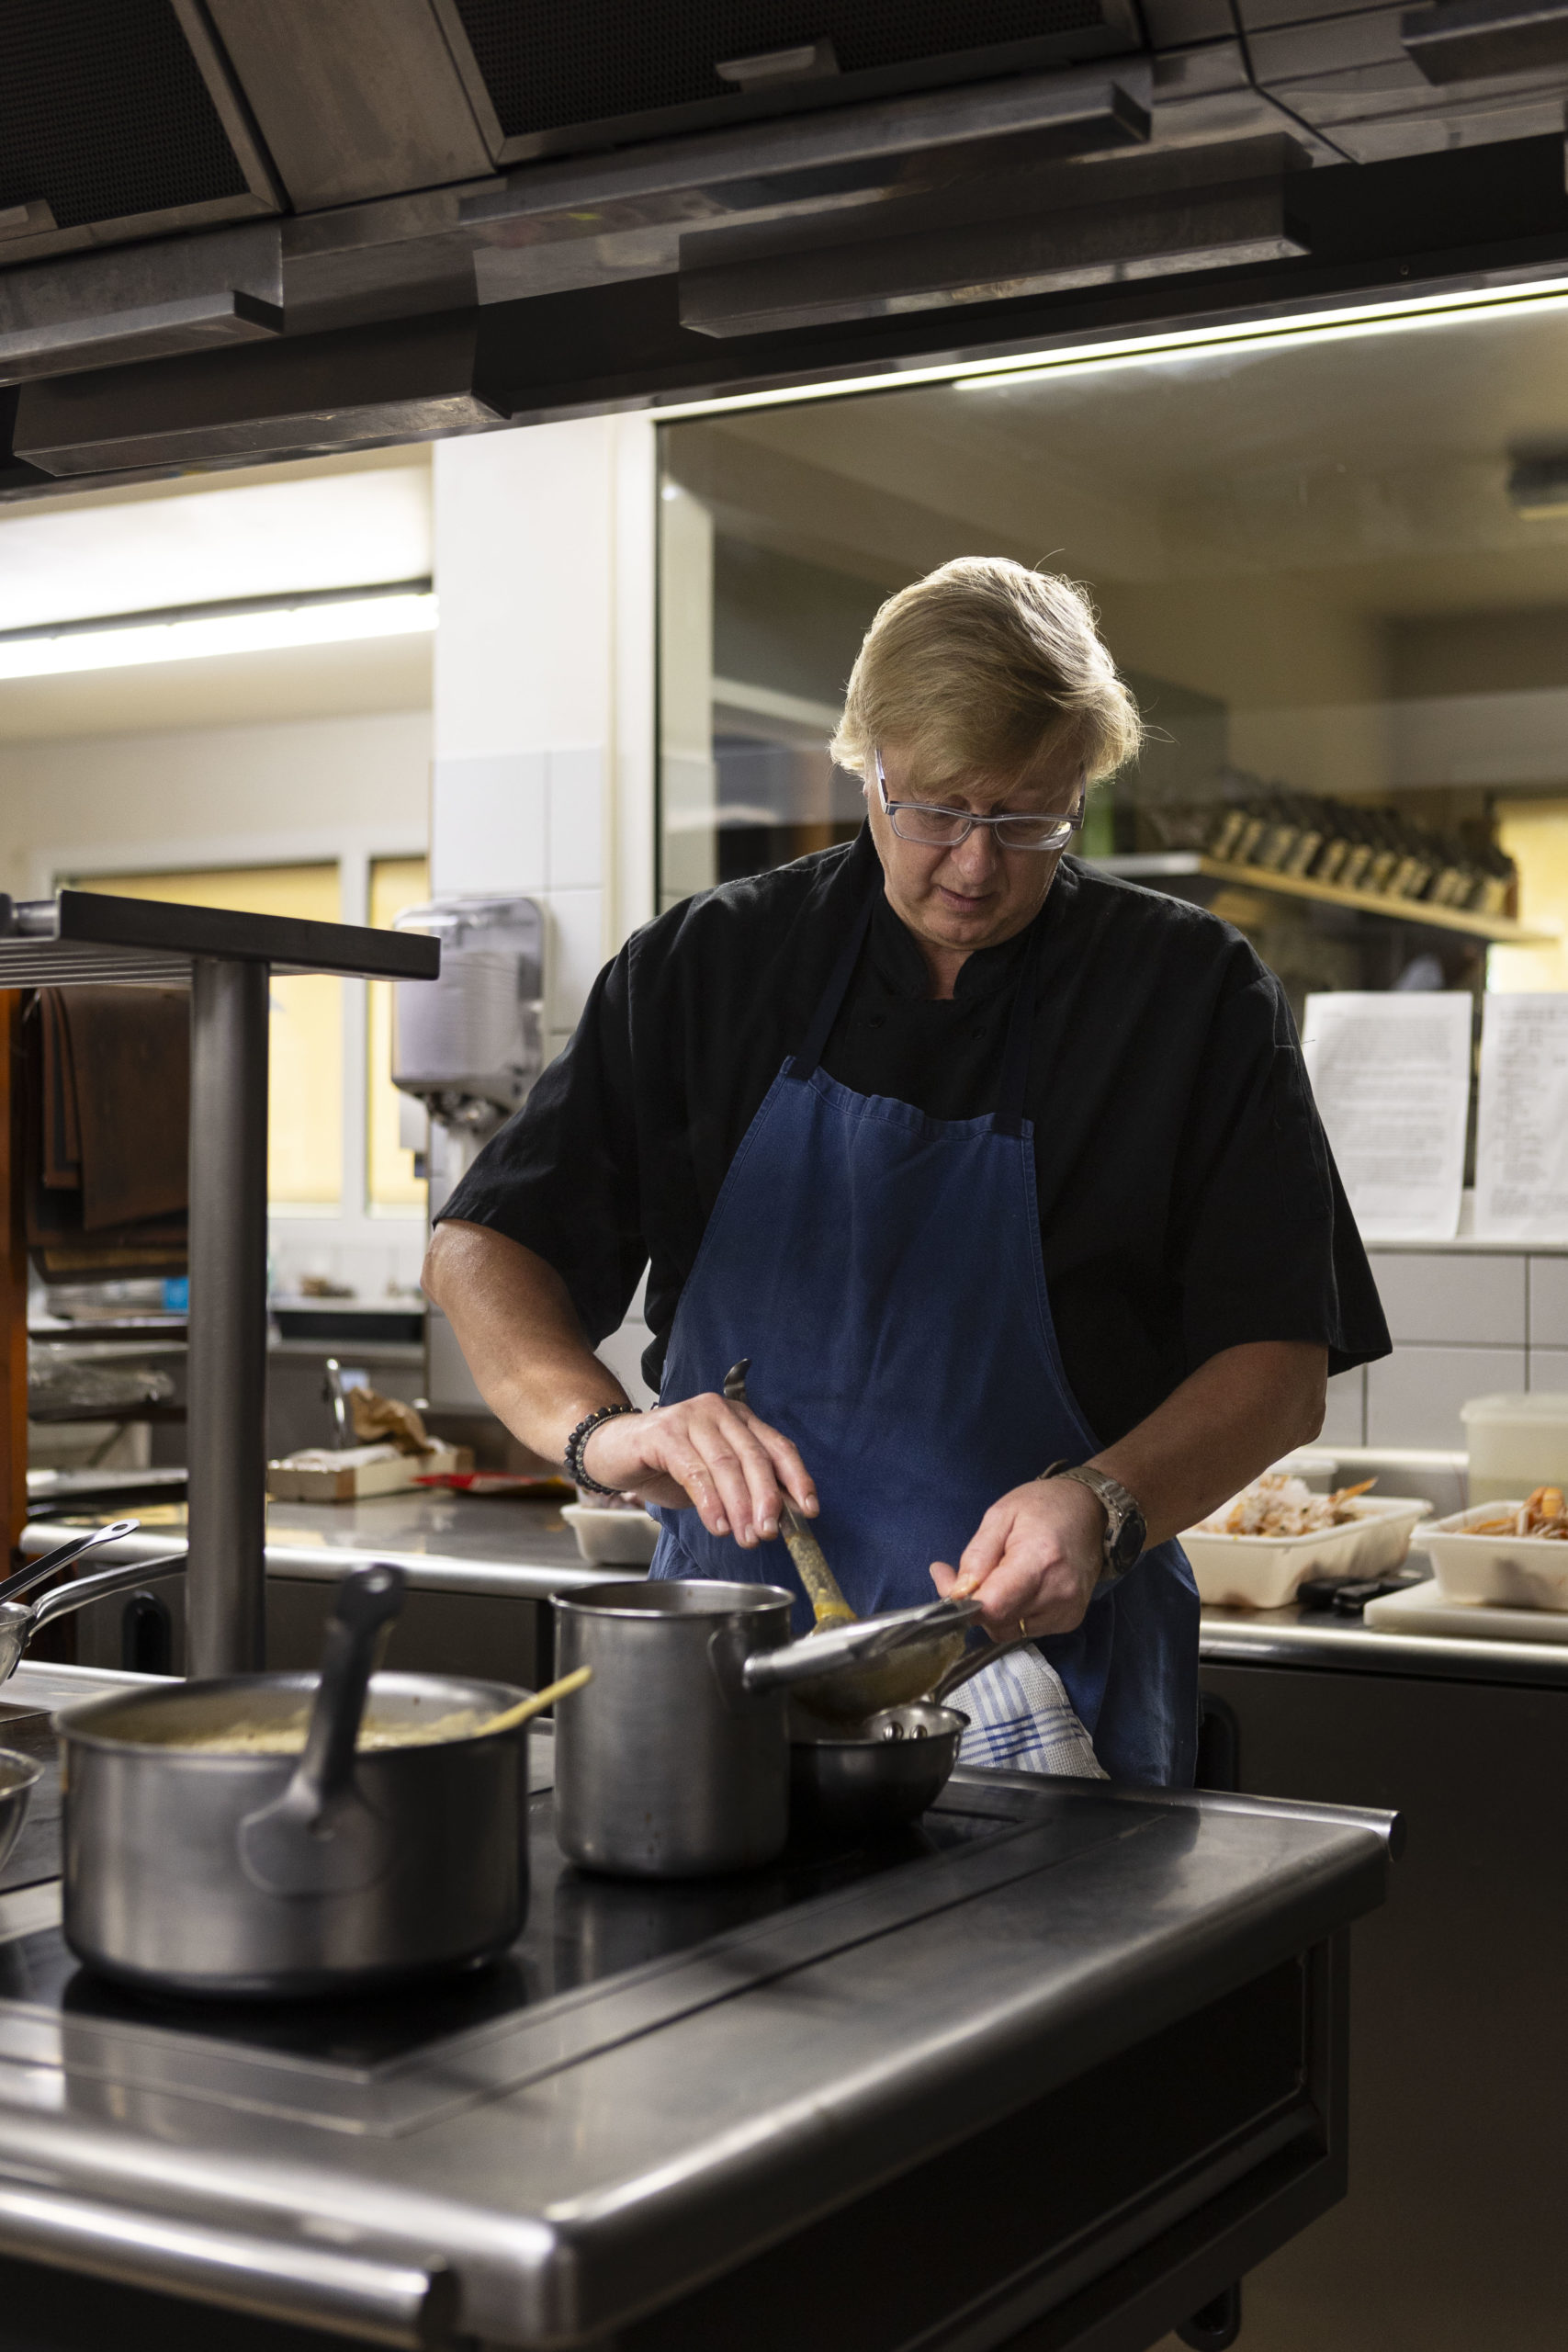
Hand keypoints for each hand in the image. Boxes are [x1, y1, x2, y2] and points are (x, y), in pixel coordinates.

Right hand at [581, 1394, 817, 1546]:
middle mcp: (719, 1412)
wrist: (612, 1449)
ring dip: (740, 1507)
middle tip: (769, 1532)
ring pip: (726, 1465)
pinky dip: (710, 1502)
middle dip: (767, 1500)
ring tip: (745, 1536)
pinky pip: (695, 1471)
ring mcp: (691, 1417)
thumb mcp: (714, 1477)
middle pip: (755, 1457)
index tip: (808, 1511)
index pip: (779, 1447)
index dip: (797, 1479)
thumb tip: (779, 1517)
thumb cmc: (665, 1464)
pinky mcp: (664, 1432)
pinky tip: (718, 1524)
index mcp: (740, 1419)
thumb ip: (744, 1488)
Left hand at [930, 1477, 1103, 1638]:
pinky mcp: (1070, 1620)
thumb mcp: (1000, 1515)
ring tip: (1003, 1578)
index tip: (950, 1582)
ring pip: (1009, 1631)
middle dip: (976, 1605)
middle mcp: (1057, 1593)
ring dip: (995, 1611)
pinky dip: (1014, 1614)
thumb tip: (954, 1592)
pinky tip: (1021, 1588)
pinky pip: (1026, 1630)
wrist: (1091, 1511)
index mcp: (1038, 1561)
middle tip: (972, 1575)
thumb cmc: (1043, 1506)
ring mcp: (1067, 1611)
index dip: (964, 1602)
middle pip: (998, 1623)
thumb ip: (975, 1556)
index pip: (994, 1607)